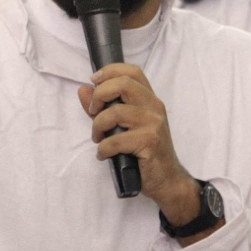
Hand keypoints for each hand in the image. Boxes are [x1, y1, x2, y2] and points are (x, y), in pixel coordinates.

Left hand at [78, 64, 200, 222]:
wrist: (167, 179)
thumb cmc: (143, 151)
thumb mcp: (122, 126)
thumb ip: (102, 107)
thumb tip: (83, 89)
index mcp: (149, 99)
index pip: (132, 71)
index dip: (111, 70)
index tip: (94, 80)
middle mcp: (154, 107)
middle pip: (123, 84)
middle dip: (99, 95)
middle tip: (93, 111)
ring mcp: (153, 124)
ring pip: (115, 113)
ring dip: (98, 126)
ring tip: (98, 138)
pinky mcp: (149, 142)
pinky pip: (115, 140)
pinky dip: (103, 149)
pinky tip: (104, 155)